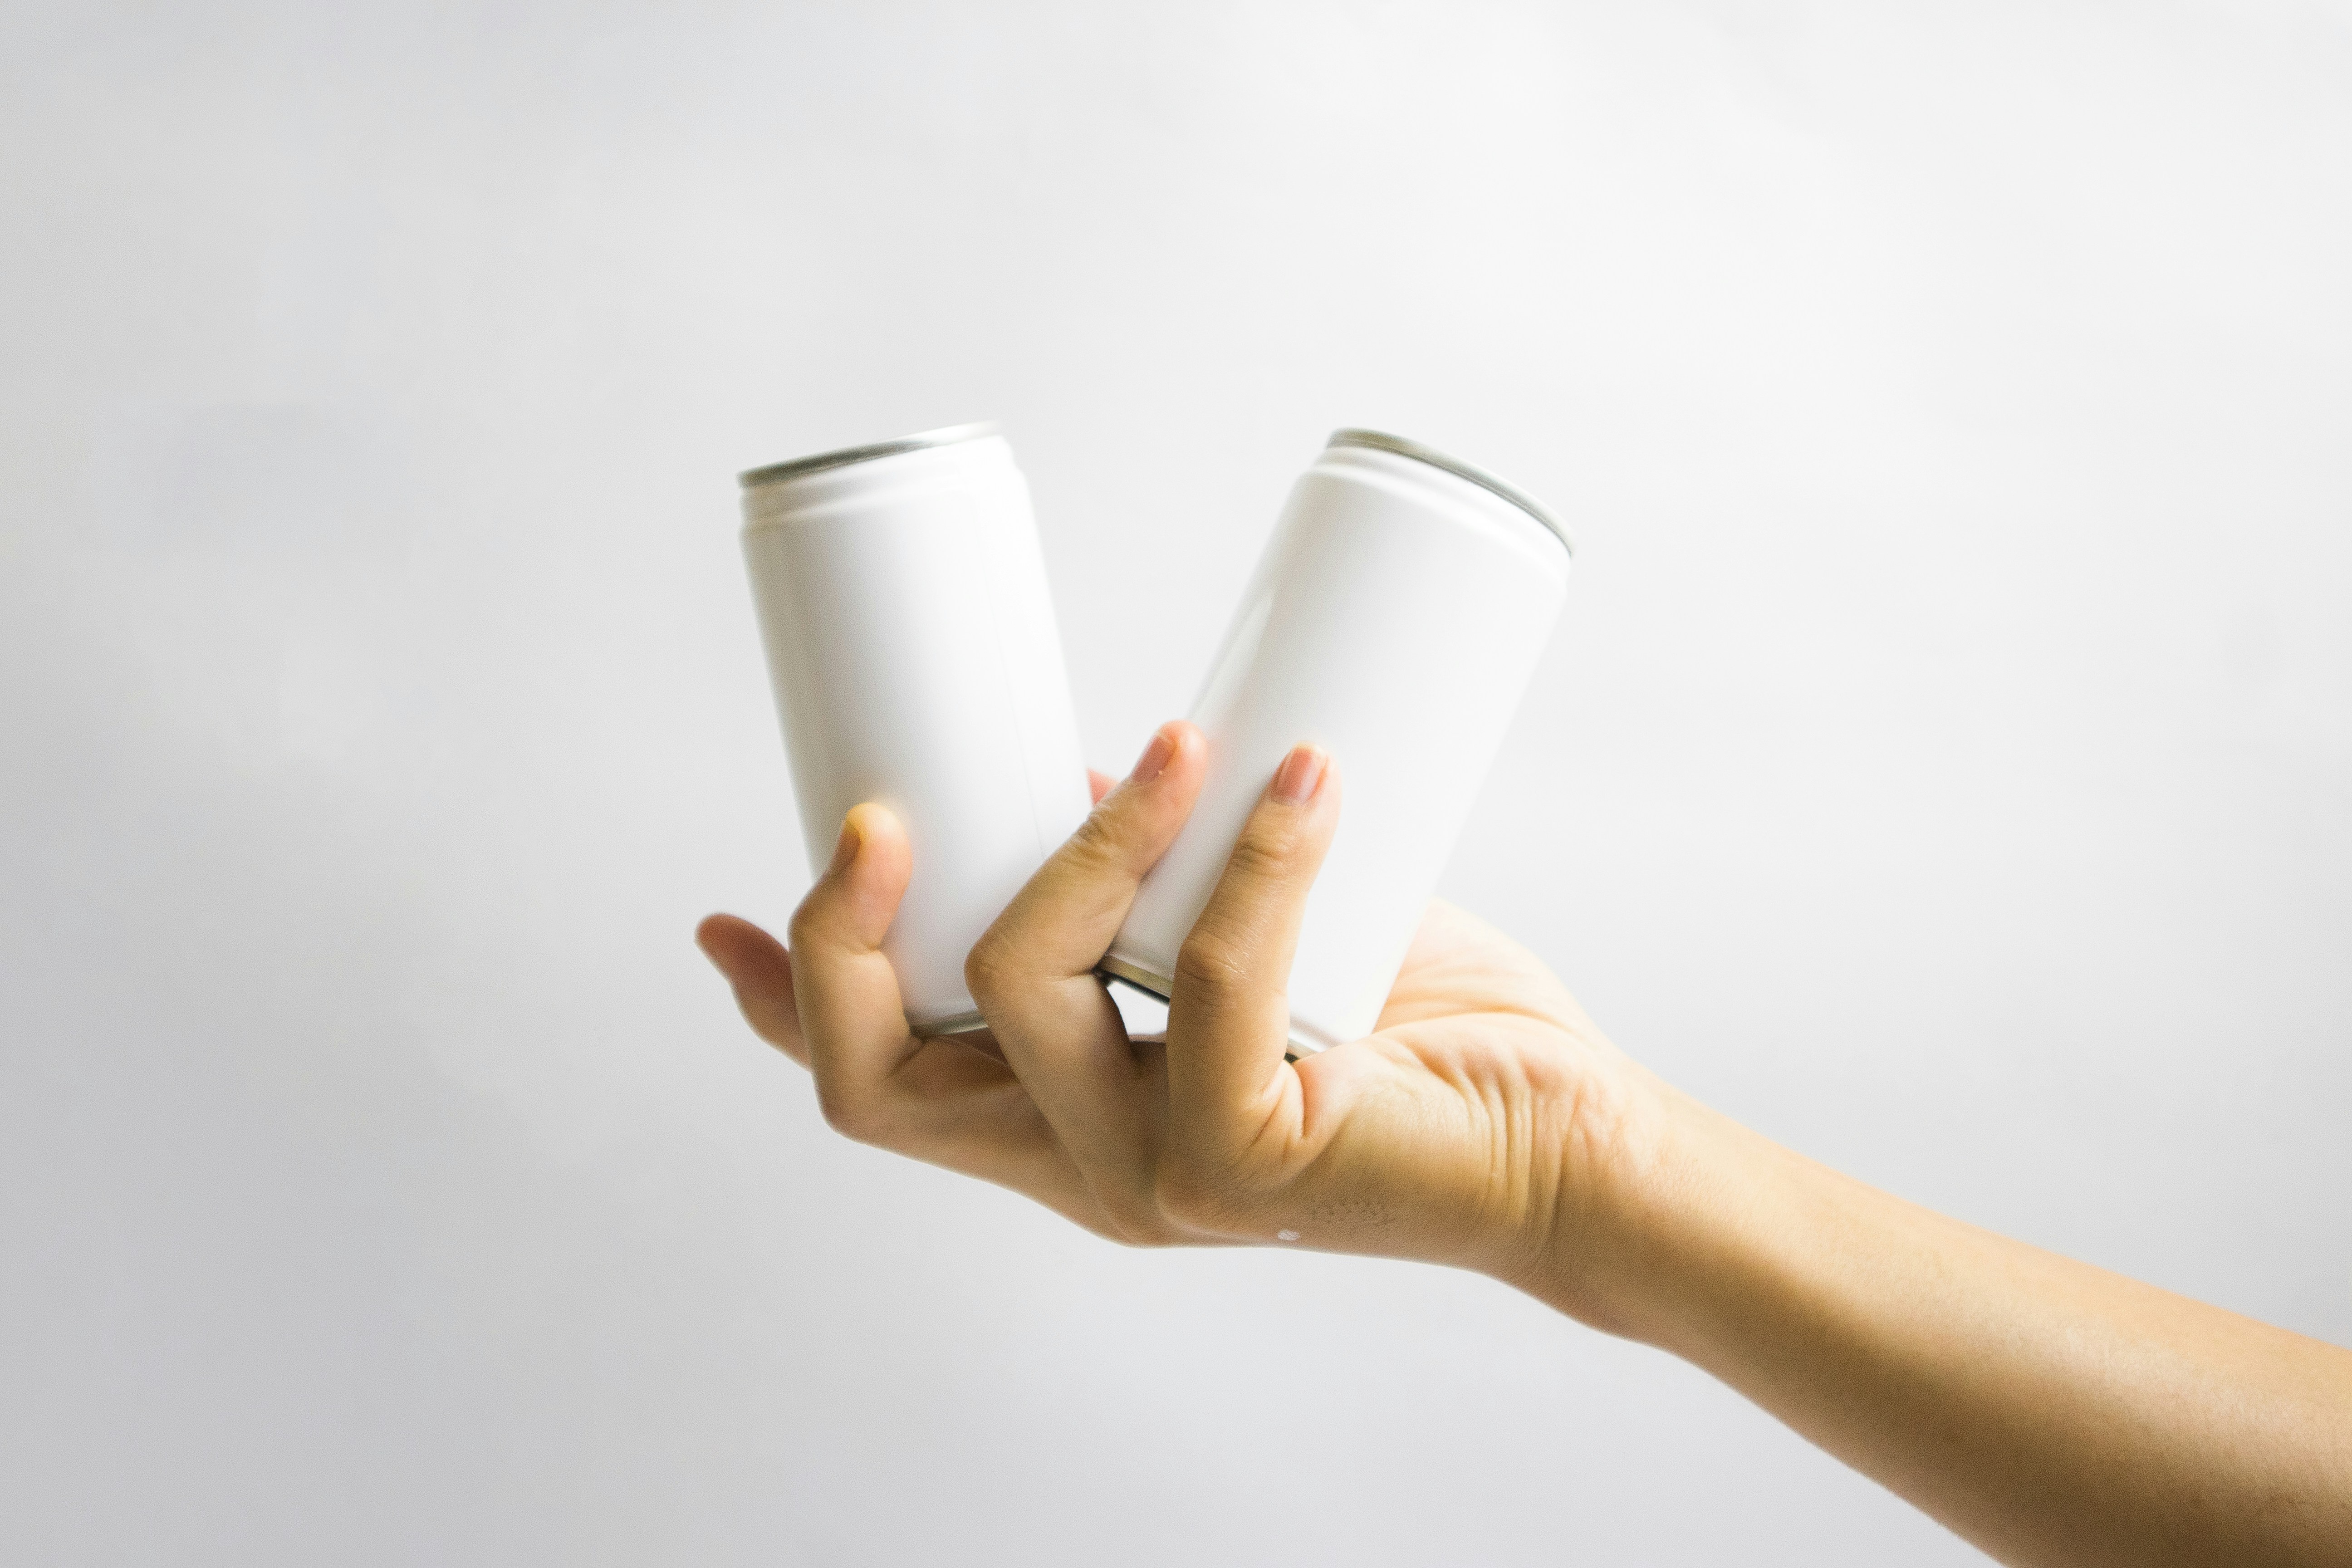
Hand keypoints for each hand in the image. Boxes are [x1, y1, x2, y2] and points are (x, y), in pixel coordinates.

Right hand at [697, 721, 1669, 1319]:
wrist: (1568, 1141)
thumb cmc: (1414, 1031)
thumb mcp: (1240, 950)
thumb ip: (1157, 889)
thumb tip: (1096, 768)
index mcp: (1056, 1121)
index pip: (875, 1087)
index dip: (783, 1004)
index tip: (719, 916)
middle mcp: (1077, 1165)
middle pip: (874, 1083)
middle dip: (841, 935)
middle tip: (883, 813)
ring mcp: (1152, 1176)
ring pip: (1018, 1001)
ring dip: (1085, 845)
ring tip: (1179, 745)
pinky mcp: (1246, 1162)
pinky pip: (1202, 987)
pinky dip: (1244, 864)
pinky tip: (1299, 780)